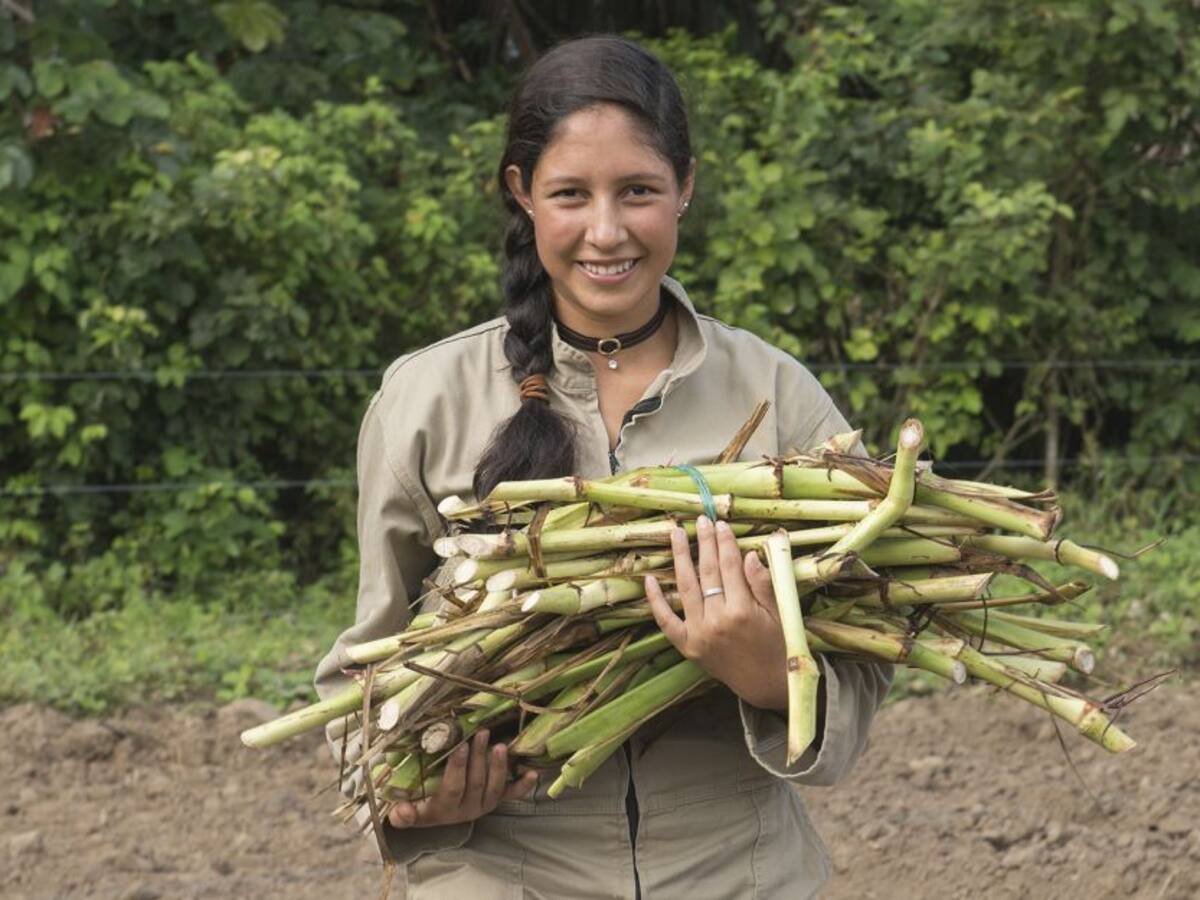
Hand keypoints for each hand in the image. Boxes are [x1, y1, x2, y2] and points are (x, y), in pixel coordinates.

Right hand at [386, 729, 537, 828]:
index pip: (453, 788)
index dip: (457, 769)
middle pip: (476, 783)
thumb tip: (400, 812)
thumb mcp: (406, 811)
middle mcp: (467, 810)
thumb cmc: (419, 804)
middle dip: (478, 758)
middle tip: (481, 733)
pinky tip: (532, 773)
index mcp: (445, 809)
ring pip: (495, 788)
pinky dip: (523, 786)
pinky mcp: (495, 801)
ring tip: (500, 746)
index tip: (459, 746)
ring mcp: (484, 805)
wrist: (436, 815)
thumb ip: (402, 814)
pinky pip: (511, 795)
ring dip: (499, 767)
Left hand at [644, 516, 788, 710]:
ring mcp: (699, 633)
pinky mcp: (687, 646)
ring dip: (679, 558)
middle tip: (700, 520)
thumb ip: (763, 584)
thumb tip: (748, 554)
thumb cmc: (776, 645)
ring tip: (676, 534)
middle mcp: (717, 620)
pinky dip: (656, 600)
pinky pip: (666, 621)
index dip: (725, 542)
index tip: (721, 524)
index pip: (730, 567)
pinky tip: (649, 579)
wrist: (765, 684)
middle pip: (707, 572)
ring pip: (686, 588)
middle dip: (704, 543)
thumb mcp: (779, 614)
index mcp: (743, 611)